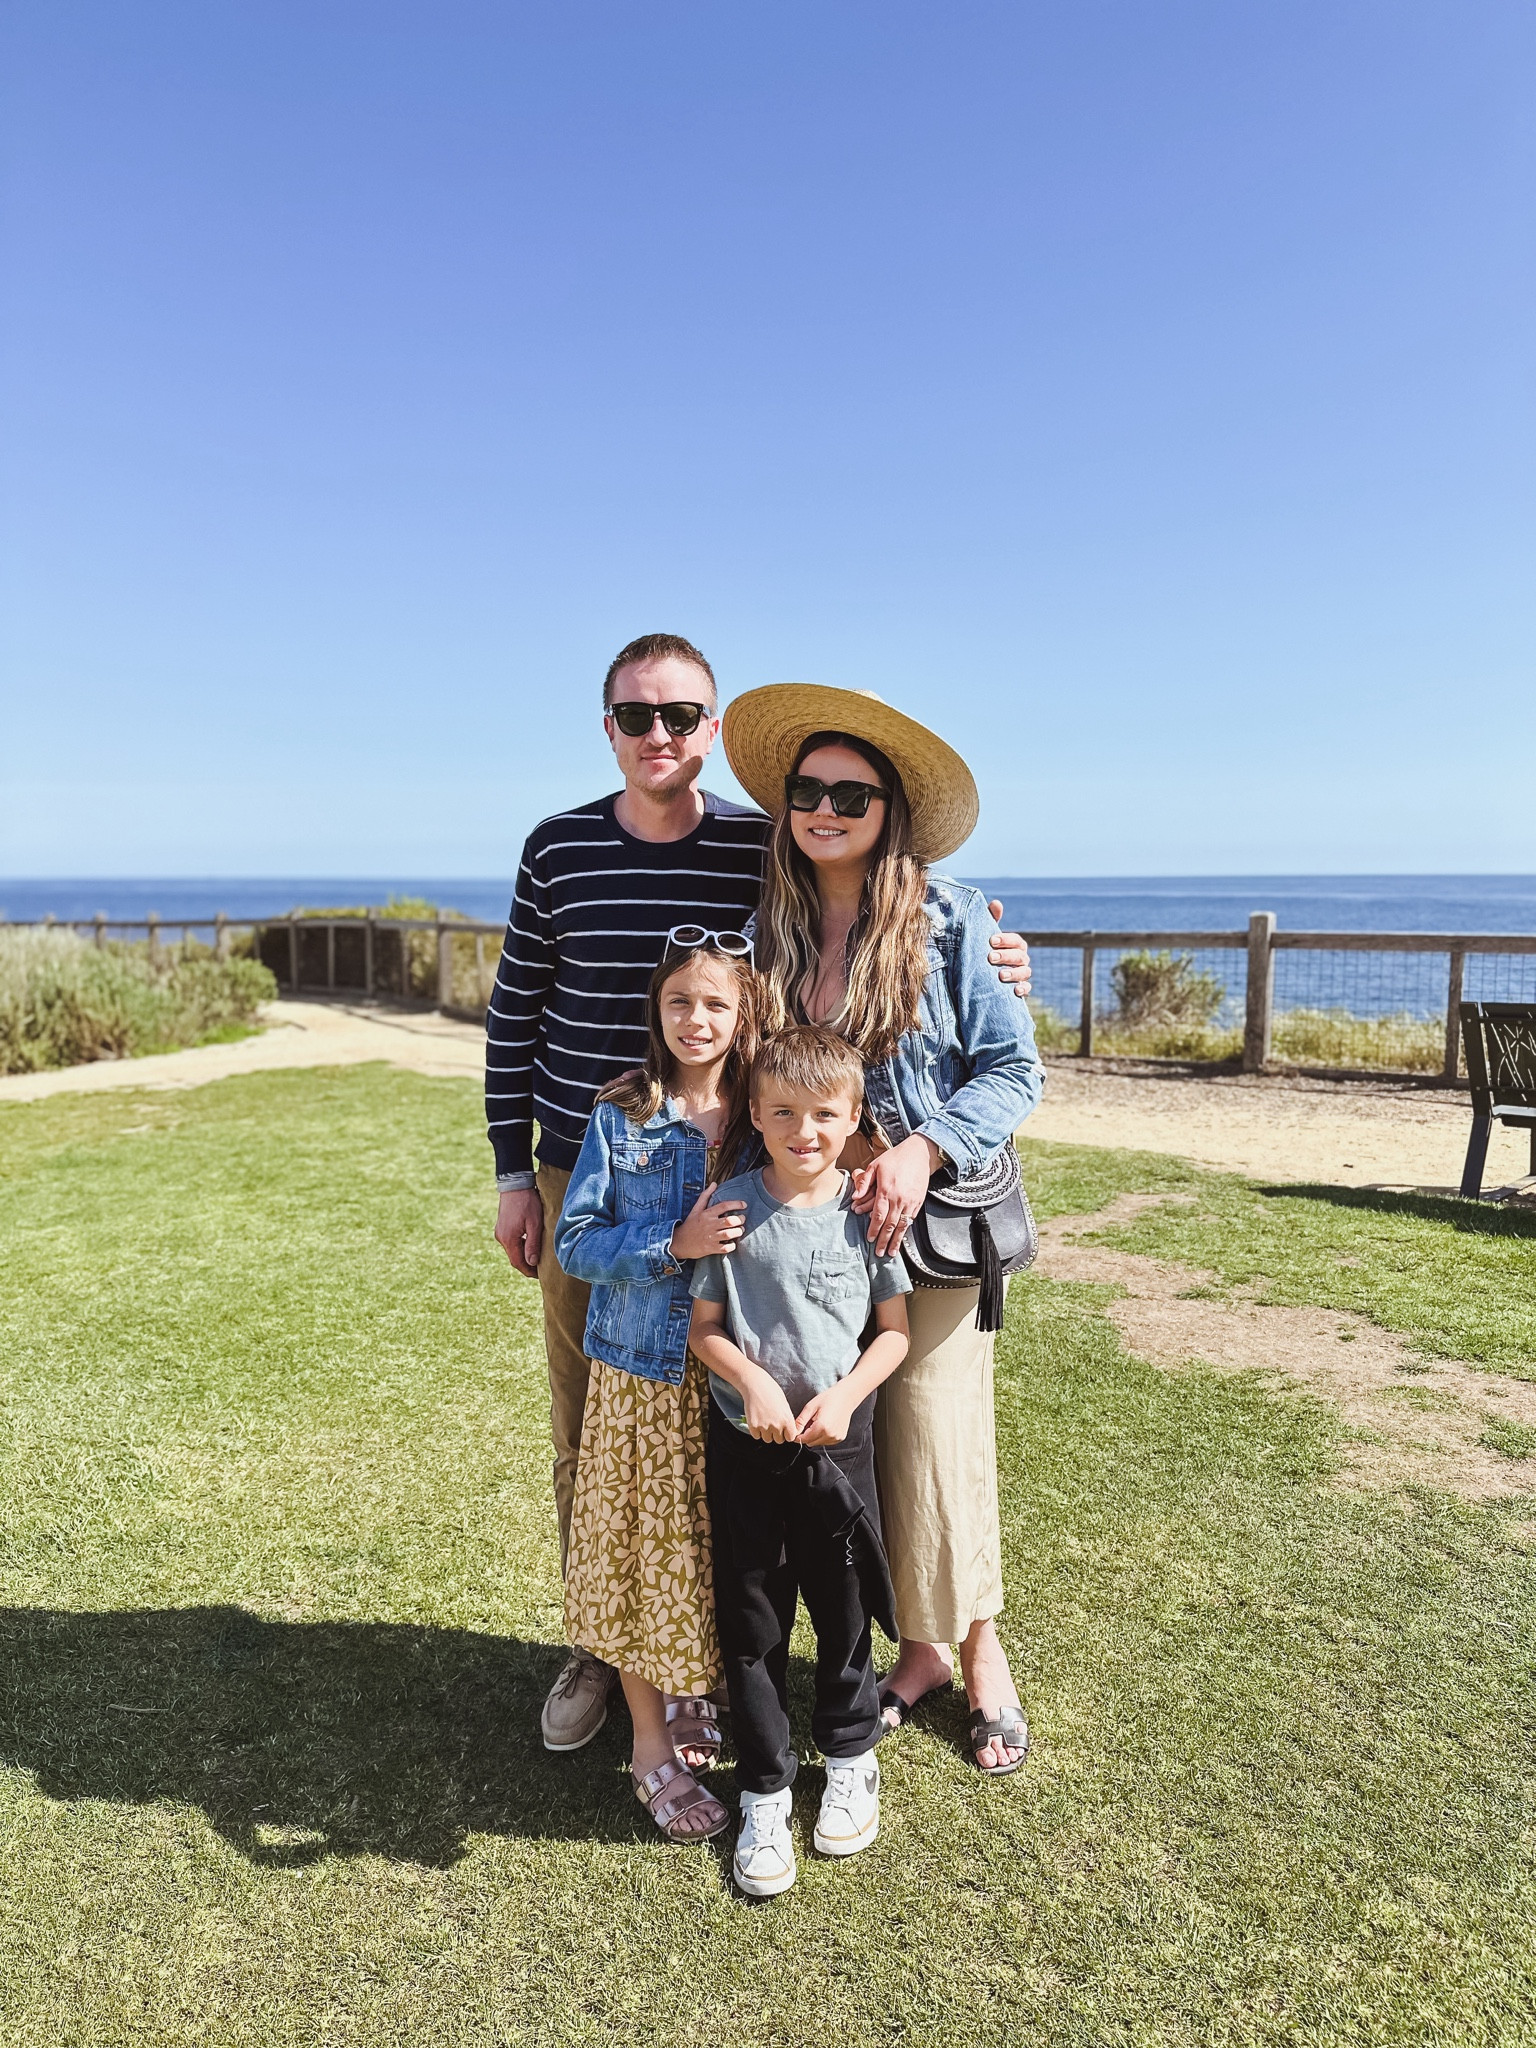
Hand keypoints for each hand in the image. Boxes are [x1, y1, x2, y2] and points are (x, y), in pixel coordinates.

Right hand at [495, 1188, 543, 1277]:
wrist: (515, 1184)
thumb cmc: (527, 1202)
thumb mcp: (534, 1223)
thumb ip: (533, 1244)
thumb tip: (532, 1263)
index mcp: (509, 1239)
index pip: (518, 1263)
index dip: (529, 1271)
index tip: (540, 1276)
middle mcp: (501, 1238)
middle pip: (514, 1258)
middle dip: (527, 1265)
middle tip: (541, 1270)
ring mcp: (500, 1232)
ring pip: (513, 1250)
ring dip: (524, 1256)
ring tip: (538, 1258)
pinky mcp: (502, 1227)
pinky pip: (511, 1242)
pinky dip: (520, 1247)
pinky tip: (530, 1245)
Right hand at [670, 1184, 747, 1261]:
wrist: (679, 1242)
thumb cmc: (690, 1224)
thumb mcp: (696, 1209)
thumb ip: (705, 1196)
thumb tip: (714, 1183)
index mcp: (706, 1214)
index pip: (724, 1206)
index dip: (736, 1204)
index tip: (744, 1204)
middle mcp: (709, 1225)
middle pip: (729, 1221)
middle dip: (739, 1219)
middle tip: (742, 1219)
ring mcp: (710, 1237)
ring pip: (729, 1234)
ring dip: (738, 1232)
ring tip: (740, 1230)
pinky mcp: (711, 1248)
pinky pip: (725, 1248)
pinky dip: (732, 1246)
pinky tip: (733, 1243)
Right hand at [741, 1369, 798, 1443]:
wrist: (755, 1384)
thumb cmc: (771, 1391)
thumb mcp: (785, 1405)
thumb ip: (787, 1419)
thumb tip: (788, 1430)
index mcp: (787, 1420)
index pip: (790, 1438)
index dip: (787, 1434)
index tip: (784, 1431)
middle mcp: (776, 1425)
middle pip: (778, 1440)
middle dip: (776, 1434)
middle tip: (772, 1423)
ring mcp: (764, 1427)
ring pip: (767, 1439)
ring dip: (766, 1433)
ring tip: (764, 1420)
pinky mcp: (753, 1426)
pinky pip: (756, 1436)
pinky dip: (756, 1431)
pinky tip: (757, 1420)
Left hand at [795, 1384, 855, 1445]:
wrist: (846, 1397)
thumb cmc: (829, 1399)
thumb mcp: (810, 1407)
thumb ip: (800, 1421)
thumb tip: (793, 1432)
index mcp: (822, 1427)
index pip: (804, 1440)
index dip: (798, 1435)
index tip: (798, 1428)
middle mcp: (830, 1435)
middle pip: (810, 1443)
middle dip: (807, 1435)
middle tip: (810, 1421)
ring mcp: (836, 1438)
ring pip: (818, 1443)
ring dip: (815, 1436)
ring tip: (819, 1421)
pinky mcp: (840, 1438)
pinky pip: (826, 1441)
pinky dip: (823, 1436)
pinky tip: (826, 1424)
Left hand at [850, 1133, 936, 1254]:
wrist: (919, 1153)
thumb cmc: (895, 1158)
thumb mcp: (875, 1165)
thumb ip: (864, 1182)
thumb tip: (855, 1198)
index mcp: (886, 1190)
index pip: (879, 1215)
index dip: (874, 1229)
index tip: (870, 1238)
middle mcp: (899, 1199)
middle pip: (890, 1225)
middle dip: (884, 1240)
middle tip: (879, 1253)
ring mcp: (911, 1201)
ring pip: (902, 1226)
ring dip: (896, 1240)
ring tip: (891, 1253)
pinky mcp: (919, 1202)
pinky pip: (911, 1220)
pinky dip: (906, 1231)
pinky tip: (901, 1238)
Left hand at [987, 900, 1031, 999]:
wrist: (983, 975)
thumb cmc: (986, 951)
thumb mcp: (986, 936)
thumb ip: (991, 920)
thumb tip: (996, 903)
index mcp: (1015, 945)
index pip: (1016, 940)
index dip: (1006, 939)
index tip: (991, 940)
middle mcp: (1021, 959)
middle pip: (1020, 956)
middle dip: (1006, 956)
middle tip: (990, 957)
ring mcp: (1022, 974)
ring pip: (1025, 972)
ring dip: (1014, 973)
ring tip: (1001, 975)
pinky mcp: (1020, 988)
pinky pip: (1027, 989)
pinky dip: (1023, 989)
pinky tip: (1015, 990)